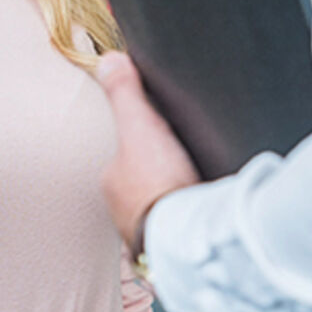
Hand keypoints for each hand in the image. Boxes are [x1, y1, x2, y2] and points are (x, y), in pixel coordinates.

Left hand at [97, 53, 198, 253]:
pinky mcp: (173, 252)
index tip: (163, 140)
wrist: (188, 237)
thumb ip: (125, 94)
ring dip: (174, 203)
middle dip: (160, 179)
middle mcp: (123, 213)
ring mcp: (147, 235)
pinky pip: (179, 231)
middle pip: (142, 186)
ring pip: (160, 211)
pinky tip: (203, 216)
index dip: (144, 146)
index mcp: (113, 184)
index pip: (124, 157)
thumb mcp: (140, 127)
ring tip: (195, 191)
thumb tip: (107, 58)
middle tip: (183, 168)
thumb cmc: (159, 182)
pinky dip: (189, 223)